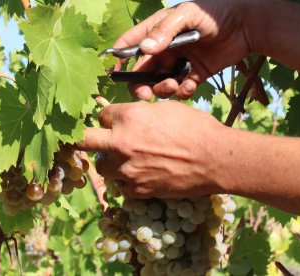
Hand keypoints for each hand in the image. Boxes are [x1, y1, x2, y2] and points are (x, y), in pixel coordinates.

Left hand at [78, 101, 226, 198]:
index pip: (101, 115)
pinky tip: (141, 174)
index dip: (109, 118)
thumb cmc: (195, 128)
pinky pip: (120, 184)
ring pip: (101, 166)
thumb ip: (140, 113)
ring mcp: (126, 169)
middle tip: (88, 139)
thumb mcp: (165, 109)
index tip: (114, 122)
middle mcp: (121, 143)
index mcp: (128, 117)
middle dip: (84, 138)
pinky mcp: (136, 190)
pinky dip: (126, 179)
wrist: (215, 160)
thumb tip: (127, 118)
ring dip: (109, 161)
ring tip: (124, 159)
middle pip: (84, 141)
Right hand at [114, 0, 255, 99]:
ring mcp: (179, 63)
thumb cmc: (214, 12)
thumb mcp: (187, 15)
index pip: (130, 44)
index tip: (116, 74)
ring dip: (163, 89)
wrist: (247, 24)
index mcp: (157, 32)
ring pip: (160, 83)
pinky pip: (182, 88)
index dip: (119, 58)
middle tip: (145, 96)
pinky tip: (191, 85)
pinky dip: (183, 91)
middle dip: (140, 85)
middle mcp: (164, 49)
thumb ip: (165, 30)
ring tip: (174, 86)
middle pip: (142, 71)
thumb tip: (144, 49)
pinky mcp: (194, 74)